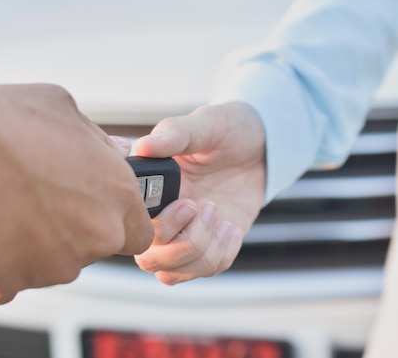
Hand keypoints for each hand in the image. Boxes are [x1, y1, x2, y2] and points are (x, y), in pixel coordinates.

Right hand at [0, 83, 152, 303]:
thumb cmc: (7, 125)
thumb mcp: (64, 109)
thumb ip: (97, 139)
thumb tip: (113, 150)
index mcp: (117, 194)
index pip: (141, 229)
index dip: (122, 219)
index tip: (101, 208)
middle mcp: (96, 236)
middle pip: (98, 246)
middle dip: (78, 229)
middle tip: (46, 200)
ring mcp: (55, 264)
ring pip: (56, 263)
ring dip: (40, 243)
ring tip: (10, 205)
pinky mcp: (12, 282)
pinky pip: (12, 280)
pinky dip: (2, 264)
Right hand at [134, 102, 265, 284]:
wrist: (261, 143)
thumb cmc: (226, 129)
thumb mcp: (204, 124)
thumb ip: (174, 134)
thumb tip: (143, 146)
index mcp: (153, 190)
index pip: (136, 226)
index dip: (160, 226)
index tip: (188, 202)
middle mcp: (164, 217)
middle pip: (150, 260)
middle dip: (180, 245)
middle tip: (204, 207)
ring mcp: (187, 234)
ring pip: (175, 272)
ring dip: (203, 249)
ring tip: (219, 213)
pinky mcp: (213, 244)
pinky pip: (208, 269)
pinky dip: (221, 253)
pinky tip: (231, 226)